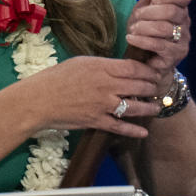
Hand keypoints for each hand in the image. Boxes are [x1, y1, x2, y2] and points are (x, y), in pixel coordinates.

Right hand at [19, 55, 162, 138]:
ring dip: (149, 107)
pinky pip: (120, 126)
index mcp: (101, 67)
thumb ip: (102, 65)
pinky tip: (143, 132)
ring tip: (155, 107)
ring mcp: (103, 104)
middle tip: (156, 89)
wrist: (39, 100)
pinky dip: (134, 130)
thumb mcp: (81, 63)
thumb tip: (120, 68)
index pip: (134, 67)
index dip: (148, 71)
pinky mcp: (97, 121)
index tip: (154, 72)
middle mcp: (106, 85)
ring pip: (135, 106)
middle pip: (139, 85)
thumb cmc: (56, 78)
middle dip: (152, 87)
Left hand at [126, 0, 191, 83]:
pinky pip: (159, 45)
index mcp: (180, 9)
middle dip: (150, 12)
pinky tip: (131, 38)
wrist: (146, 62)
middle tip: (137, 16)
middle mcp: (185, 24)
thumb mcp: (144, 10)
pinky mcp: (175, 56)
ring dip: (144, 27)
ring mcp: (183, 41)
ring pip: (164, 29)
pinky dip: (142, 40)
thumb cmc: (145, 33)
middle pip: (172, 11)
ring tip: (133, 29)